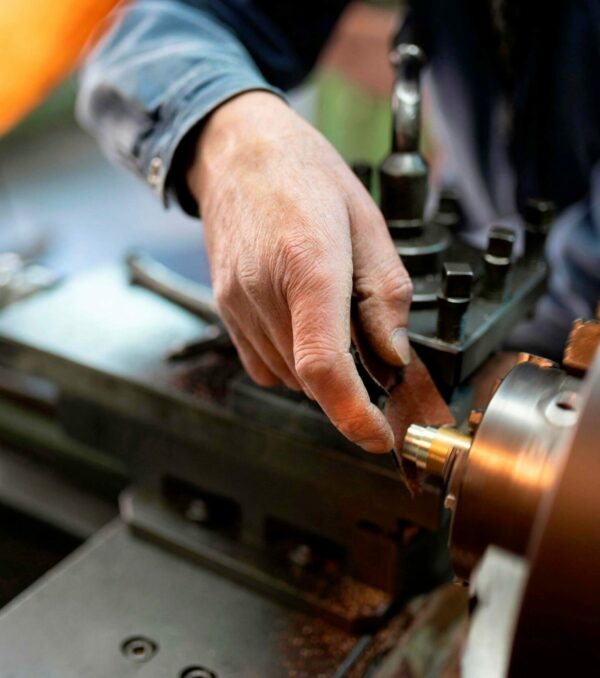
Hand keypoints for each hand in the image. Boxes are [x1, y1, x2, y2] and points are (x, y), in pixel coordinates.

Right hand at [188, 92, 411, 452]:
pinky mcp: (223, 310)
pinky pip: (263, 364)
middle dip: (349, 385)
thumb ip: (385, 297)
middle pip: (311, 380)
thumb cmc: (305, 176)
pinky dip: (291, 362)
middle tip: (370, 350)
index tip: (379, 435)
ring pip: (288, 377)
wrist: (238, 153)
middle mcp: (264, 292)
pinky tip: (301, 322)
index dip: (354, 415)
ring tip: (330, 316)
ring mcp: (237, 304)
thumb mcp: (367, 223)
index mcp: (309, 265)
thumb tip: (394, 357)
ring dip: (319, 370)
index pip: (324, 366)